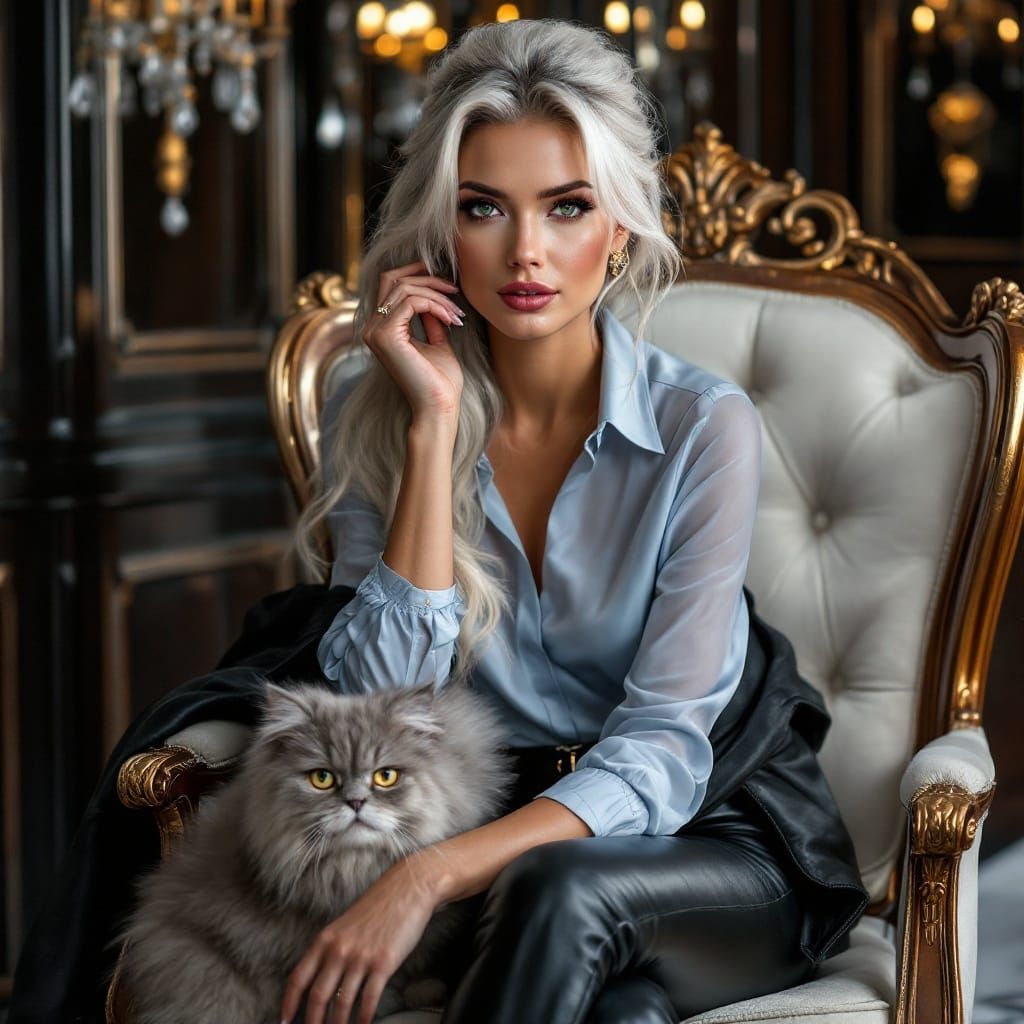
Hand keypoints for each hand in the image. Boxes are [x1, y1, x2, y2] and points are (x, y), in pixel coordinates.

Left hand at [280, 855, 443, 1023]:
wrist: (408, 888)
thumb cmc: (378, 906)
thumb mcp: (345, 924)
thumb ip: (331, 948)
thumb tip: (321, 978)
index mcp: (325, 939)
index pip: (298, 978)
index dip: (288, 1004)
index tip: (284, 1021)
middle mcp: (338, 949)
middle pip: (317, 996)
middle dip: (312, 1021)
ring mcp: (360, 957)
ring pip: (342, 1003)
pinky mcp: (383, 963)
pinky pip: (368, 999)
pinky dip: (364, 1018)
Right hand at [365, 259, 466, 423]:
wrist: (439, 407)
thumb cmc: (440, 382)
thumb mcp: (437, 342)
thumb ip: (431, 320)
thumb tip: (434, 296)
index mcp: (381, 328)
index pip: (391, 284)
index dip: (418, 274)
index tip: (449, 285)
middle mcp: (372, 328)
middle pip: (393, 278)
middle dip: (428, 278)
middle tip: (455, 289)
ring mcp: (376, 331)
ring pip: (404, 287)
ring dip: (437, 295)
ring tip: (457, 314)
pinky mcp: (386, 335)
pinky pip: (412, 302)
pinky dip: (436, 305)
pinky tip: (451, 320)